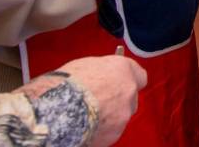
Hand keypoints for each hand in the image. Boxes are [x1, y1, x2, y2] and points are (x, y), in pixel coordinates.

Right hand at [26, 55, 146, 146]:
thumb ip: (100, 72)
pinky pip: (109, 132)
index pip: (139, 75)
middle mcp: (128, 91)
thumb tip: (99, 76)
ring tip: (86, 115)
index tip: (121, 83)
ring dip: (108, 117)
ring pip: (120, 117)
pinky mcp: (113, 134)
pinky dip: (100, 131)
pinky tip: (84, 126)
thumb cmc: (66, 84)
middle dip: (117, 100)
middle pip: (130, 97)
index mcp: (122, 69)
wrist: (59, 108)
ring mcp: (123, 114)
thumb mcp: (84, 65)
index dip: (128, 80)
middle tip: (98, 101)